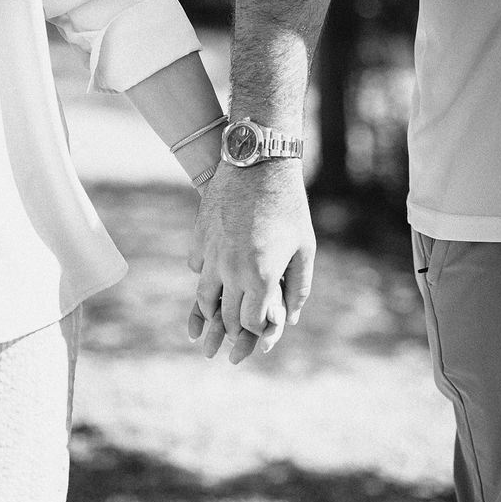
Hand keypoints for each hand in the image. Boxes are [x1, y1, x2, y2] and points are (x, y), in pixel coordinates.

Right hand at [187, 159, 314, 362]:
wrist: (258, 164)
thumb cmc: (289, 207)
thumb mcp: (304, 248)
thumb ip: (298, 288)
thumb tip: (288, 319)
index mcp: (262, 276)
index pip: (251, 324)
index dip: (255, 334)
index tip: (259, 332)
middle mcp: (232, 270)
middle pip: (226, 317)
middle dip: (233, 330)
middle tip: (235, 337)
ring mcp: (212, 254)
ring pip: (204, 298)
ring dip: (212, 311)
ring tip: (218, 316)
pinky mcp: (199, 238)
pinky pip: (196, 268)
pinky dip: (204, 277)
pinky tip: (212, 277)